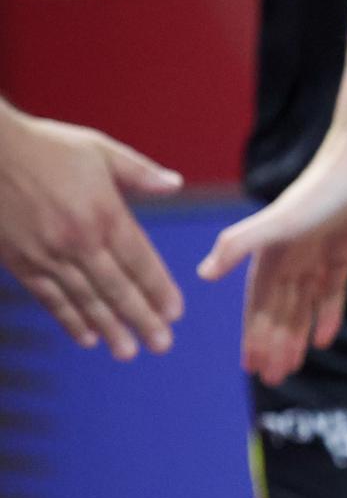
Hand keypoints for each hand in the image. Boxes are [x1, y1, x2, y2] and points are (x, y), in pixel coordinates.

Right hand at [0, 107, 183, 355]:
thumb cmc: (46, 146)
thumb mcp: (99, 149)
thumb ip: (140, 172)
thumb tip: (174, 185)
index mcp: (104, 212)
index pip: (139, 260)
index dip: (158, 289)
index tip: (174, 312)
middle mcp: (79, 240)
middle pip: (117, 288)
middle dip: (142, 319)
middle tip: (162, 345)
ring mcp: (48, 254)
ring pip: (85, 299)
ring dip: (109, 328)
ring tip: (127, 352)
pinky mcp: (21, 262)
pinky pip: (50, 297)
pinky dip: (69, 319)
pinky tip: (86, 337)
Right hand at [198, 126, 346, 383]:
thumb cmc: (324, 188)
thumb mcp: (281, 222)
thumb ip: (240, 245)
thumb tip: (203, 275)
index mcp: (270, 254)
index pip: (259, 304)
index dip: (254, 335)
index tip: (250, 368)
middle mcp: (290, 256)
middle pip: (280, 309)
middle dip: (275, 343)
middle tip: (273, 379)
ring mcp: (316, 252)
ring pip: (303, 304)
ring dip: (297, 334)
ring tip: (293, 366)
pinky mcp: (343, 247)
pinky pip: (331, 289)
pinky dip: (327, 313)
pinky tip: (325, 338)